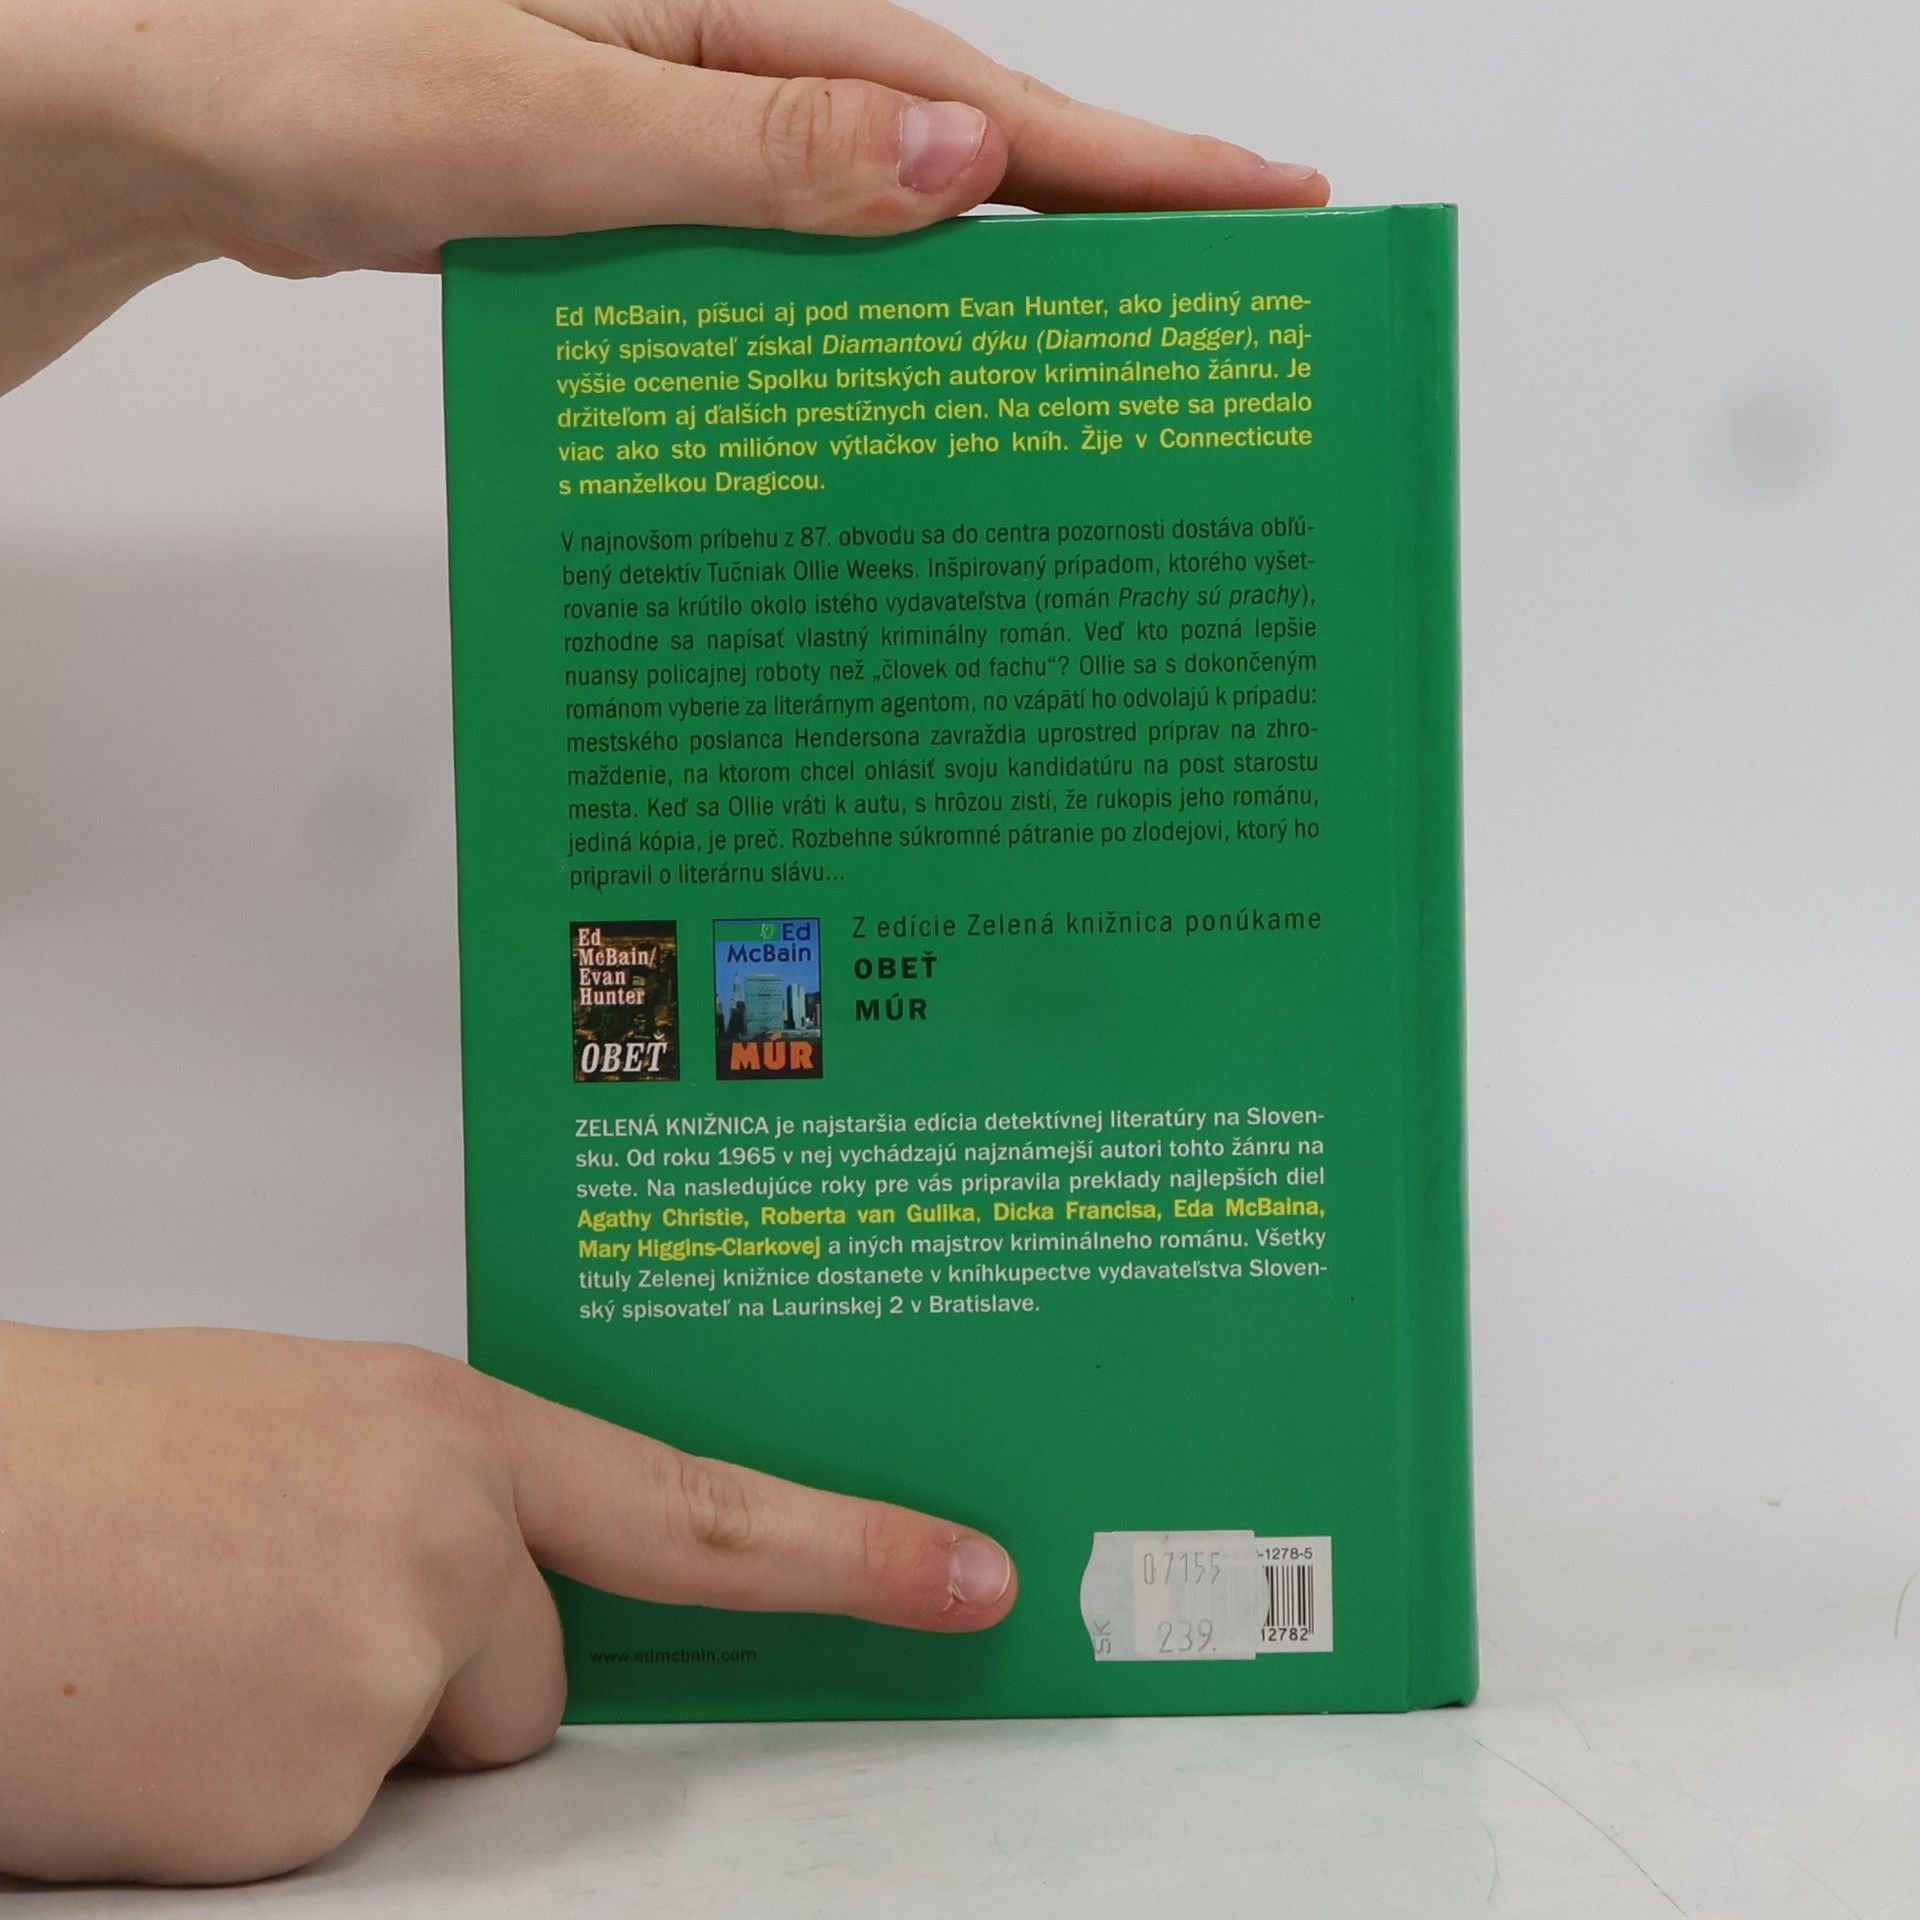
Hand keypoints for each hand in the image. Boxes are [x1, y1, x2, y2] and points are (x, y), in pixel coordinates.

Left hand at [0, 0, 1326, 391]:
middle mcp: (733, 54)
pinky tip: (891, 373)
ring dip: (978, 279)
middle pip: (956, 145)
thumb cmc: (322, 77)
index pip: (978, 97)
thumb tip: (958, 168)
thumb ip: (756, 149)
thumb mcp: (556, 116)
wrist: (183, 117)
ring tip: (1094, 355)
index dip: (1130, 158)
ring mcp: (692, 119)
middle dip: (1096, 218)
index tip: (1269, 200)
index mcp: (737, 5)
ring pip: (876, 209)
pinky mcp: (644, 184)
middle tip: (1223, 293)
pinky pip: (787, 249)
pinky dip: (853, 308)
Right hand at [0, 1320, 1017, 1883]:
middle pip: (532, 1675)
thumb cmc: (74, 1464)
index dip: (850, 1552)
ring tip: (182, 1652)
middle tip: (255, 1611)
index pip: (699, 1506)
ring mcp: (387, 1663)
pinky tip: (152, 1723)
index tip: (972, 1580)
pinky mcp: (309, 1795)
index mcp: (448, 1427)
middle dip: (430, 1679)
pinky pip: (322, 1836)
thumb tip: (489, 1585)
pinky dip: (242, 1807)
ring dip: (320, 1739)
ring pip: (418, 1760)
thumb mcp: (292, 1426)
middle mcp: (449, 1533)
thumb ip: (426, 1493)